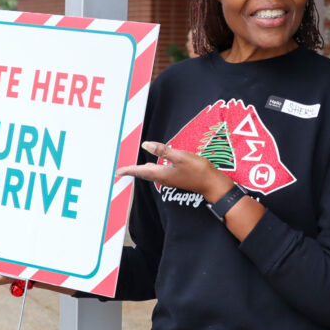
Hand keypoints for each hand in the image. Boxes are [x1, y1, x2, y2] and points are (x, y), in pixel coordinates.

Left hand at [115, 141, 232, 202]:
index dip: (128, 170)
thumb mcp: (180, 157)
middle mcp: (163, 178)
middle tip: (122, 171)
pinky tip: (152, 165)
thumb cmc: (198, 170)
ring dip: (141, 171)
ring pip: (151, 174)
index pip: (140, 171)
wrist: (212, 184)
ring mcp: (170, 179)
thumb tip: (146, 145)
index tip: (117, 172)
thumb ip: (163, 151)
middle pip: (143, 174)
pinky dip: (151, 169)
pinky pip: (158, 173)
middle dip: (132, 171)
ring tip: (133, 168)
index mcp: (162, 173)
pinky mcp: (176, 178)